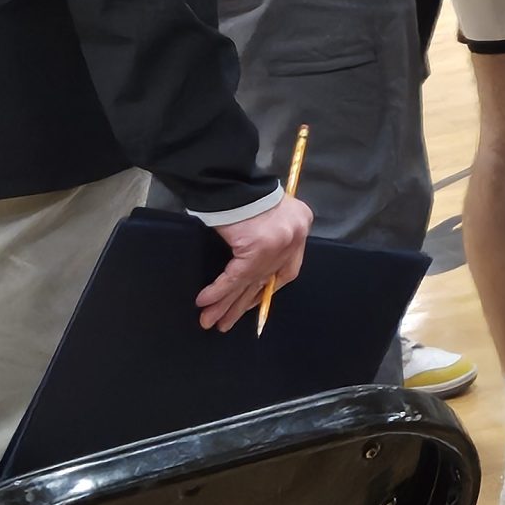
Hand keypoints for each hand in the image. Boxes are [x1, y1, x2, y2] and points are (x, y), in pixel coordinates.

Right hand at [197, 195, 312, 331]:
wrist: (233, 181)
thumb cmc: (247, 195)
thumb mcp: (269, 214)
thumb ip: (271, 237)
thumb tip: (255, 266)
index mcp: (300, 226)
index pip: (287, 270)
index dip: (267, 289)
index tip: (251, 303)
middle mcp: (294, 237)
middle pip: (266, 279)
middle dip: (242, 303)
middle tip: (225, 323)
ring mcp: (278, 243)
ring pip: (248, 282)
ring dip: (227, 303)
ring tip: (211, 322)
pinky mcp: (256, 247)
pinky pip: (235, 277)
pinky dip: (219, 290)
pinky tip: (205, 302)